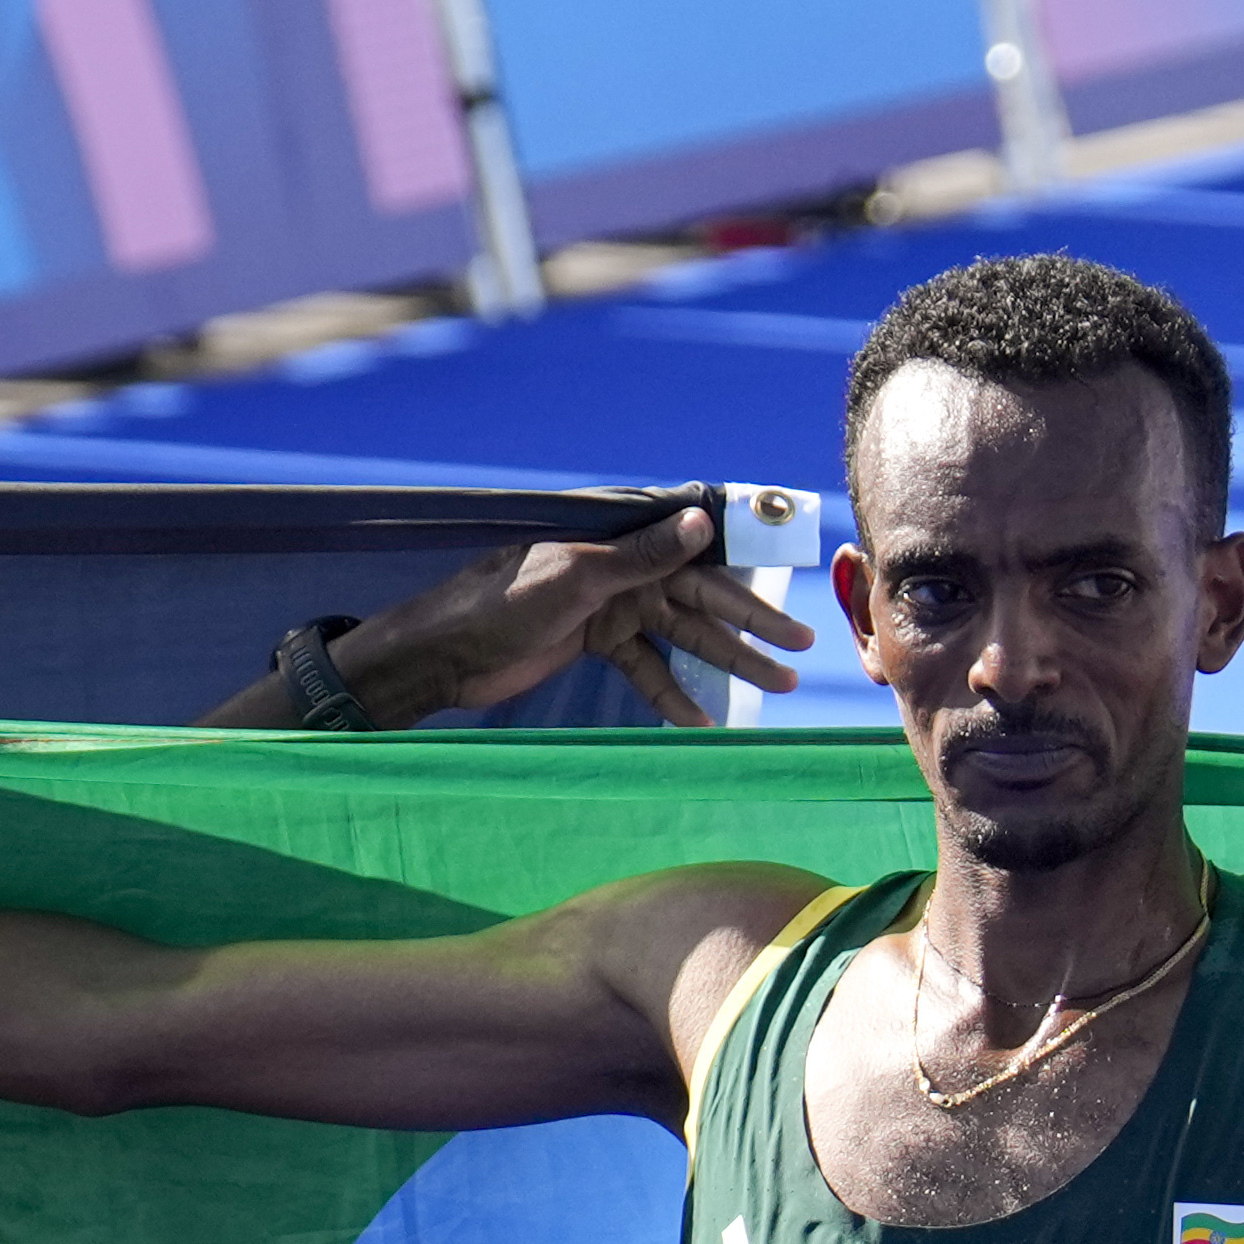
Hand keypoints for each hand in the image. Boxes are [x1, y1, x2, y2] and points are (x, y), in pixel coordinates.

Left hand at [327, 505, 814, 728]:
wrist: (444, 652)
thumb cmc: (500, 601)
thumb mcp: (575, 574)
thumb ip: (642, 554)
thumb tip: (702, 523)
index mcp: (619, 544)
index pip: (697, 559)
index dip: (745, 579)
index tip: (786, 594)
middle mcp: (621, 572)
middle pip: (700, 601)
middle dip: (750, 627)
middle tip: (799, 651)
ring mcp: (610, 609)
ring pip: (682, 638)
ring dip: (725, 662)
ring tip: (773, 685)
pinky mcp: (595, 645)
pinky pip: (647, 669)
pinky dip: (672, 694)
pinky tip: (702, 719)